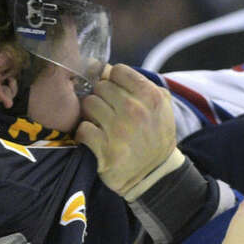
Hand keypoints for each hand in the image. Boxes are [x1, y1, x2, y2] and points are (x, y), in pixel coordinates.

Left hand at [76, 64, 176, 195]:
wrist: (154, 174)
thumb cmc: (155, 135)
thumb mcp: (160, 107)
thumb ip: (140, 83)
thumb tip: (106, 68)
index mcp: (151, 97)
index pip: (118, 71)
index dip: (114, 80)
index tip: (116, 92)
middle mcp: (135, 111)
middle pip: (100, 86)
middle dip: (102, 97)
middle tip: (108, 110)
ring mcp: (119, 130)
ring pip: (89, 104)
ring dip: (91, 114)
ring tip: (101, 123)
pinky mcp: (105, 149)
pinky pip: (83, 128)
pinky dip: (86, 133)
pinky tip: (95, 137)